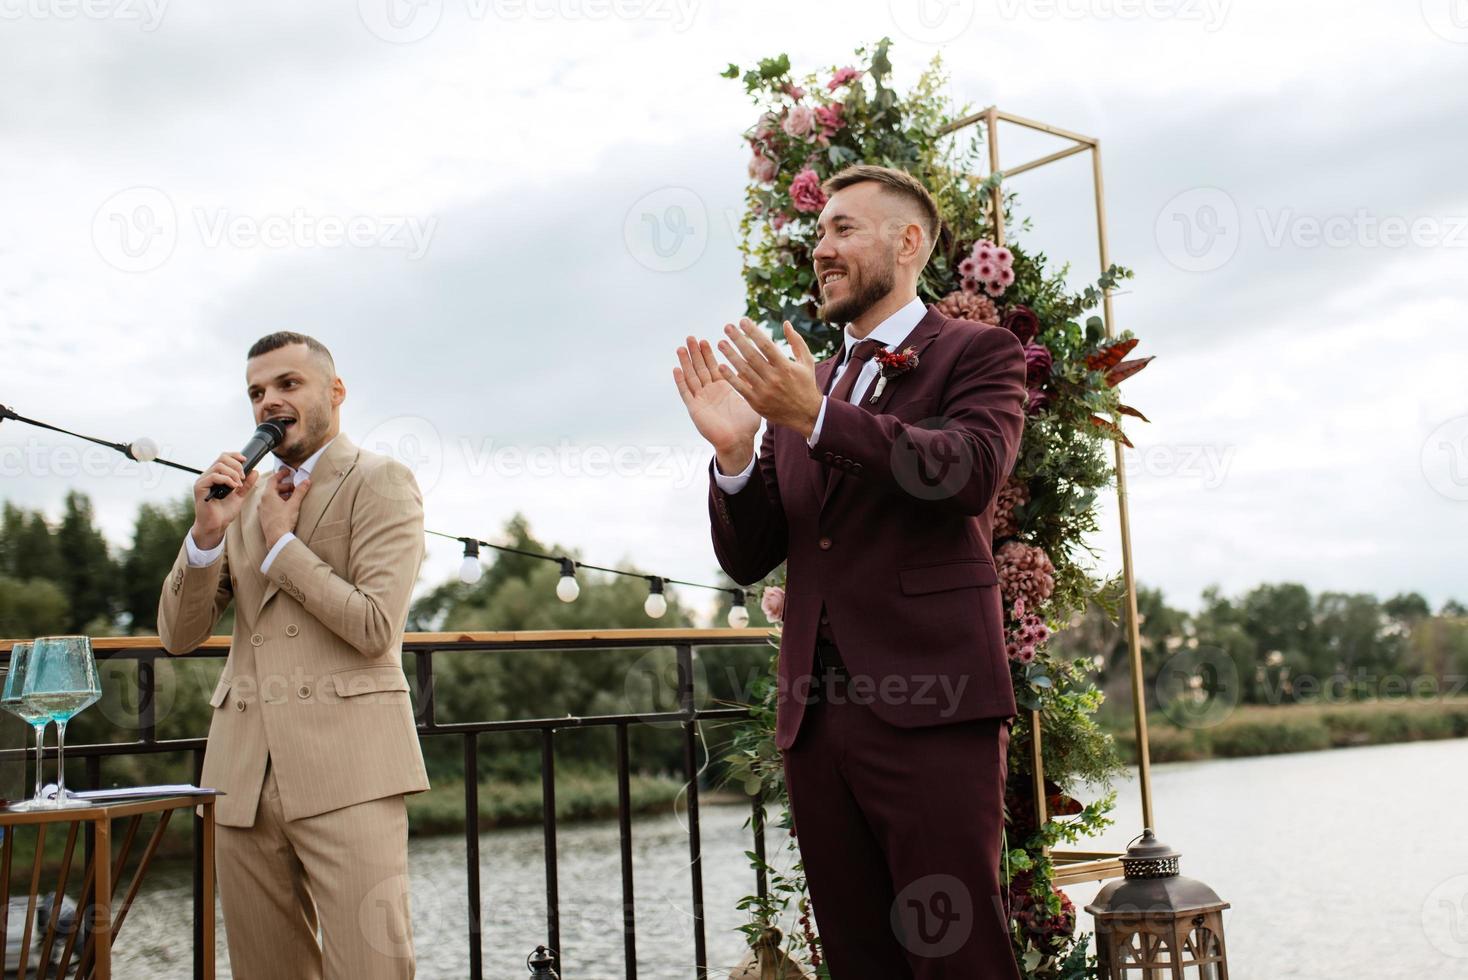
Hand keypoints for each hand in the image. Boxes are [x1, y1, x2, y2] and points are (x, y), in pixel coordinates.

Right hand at [190, 452, 259, 549]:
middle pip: (222, 458)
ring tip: (239, 484)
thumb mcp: (239, 496)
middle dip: (236, 465)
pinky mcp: (200, 487)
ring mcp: (203, 481)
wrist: (216, 526)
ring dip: (233, 473)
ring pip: (218, 466)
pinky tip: (233, 487)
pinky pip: (213, 476)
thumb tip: (255, 471)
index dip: (235, 455)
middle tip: (243, 477)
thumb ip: (246, 484)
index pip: (223, 457)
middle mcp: (208, 476)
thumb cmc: (224, 512)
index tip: (245, 460)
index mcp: (216, 475)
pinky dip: (227, 480)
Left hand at [258, 468, 310, 551]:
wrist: (276, 538)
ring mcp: (262, 509)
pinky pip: (271, 504)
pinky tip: (287, 506)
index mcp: (268, 495)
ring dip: (283, 494)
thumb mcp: (294, 504)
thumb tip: (306, 481)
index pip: (273, 479)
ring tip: (293, 497)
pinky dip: (279, 502)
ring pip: (272, 497)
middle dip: (285, 486)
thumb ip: (300, 491)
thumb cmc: (283, 521)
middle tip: (295, 487)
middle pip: (274, 488)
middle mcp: (263, 501)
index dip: (281, 474)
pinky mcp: (264, 516)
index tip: (288, 472)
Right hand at [674, 332, 761, 471]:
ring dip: (686, 363)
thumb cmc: (747, 425)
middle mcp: (710, 392)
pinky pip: (686, 393)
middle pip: (700, 368)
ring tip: (682, 348)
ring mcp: (701, 399)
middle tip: (691, 337)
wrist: (739, 442)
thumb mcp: (750, 398)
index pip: (713, 366)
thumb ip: (749, 382)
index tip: (705, 340)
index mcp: (723, 388)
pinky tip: (676, 369)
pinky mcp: (695, 409)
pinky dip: (681, 381)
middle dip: (696, 353)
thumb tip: (755, 366)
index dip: (708, 354)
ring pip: (691, 377)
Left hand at [714, 319, 822, 439]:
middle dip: (738, 340)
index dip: (753, 332)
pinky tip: (721, 366)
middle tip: (727, 327)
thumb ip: (796, 341)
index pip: (766, 345)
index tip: (742, 320)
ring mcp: (765, 391)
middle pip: (752, 355)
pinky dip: (731, 377)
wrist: (806, 415)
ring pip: (744, 370)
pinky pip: (741, 388)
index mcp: (786, 366)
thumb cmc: (805, 384)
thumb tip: (785, 323)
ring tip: (720, 343)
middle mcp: (774, 378)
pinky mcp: (757, 403)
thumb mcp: (807, 362)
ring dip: (730, 355)